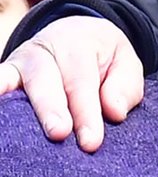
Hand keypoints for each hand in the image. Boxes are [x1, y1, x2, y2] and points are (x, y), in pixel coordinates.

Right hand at [0, 17, 143, 150]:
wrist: (79, 34)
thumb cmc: (105, 59)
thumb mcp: (125, 64)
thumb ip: (124, 87)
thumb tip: (114, 112)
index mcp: (79, 45)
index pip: (82, 82)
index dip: (86, 113)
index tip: (91, 142)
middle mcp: (46, 50)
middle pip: (46, 81)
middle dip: (53, 110)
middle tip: (59, 133)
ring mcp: (21, 62)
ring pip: (16, 82)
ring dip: (18, 107)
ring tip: (14, 129)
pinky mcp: (7, 73)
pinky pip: (0, 80)